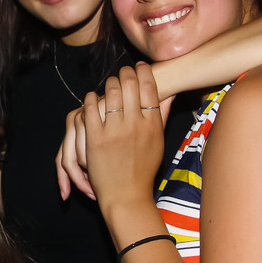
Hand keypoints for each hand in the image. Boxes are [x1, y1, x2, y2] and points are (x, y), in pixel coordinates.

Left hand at [56, 76, 173, 201]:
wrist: (126, 196)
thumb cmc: (144, 170)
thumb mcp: (159, 142)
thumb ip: (162, 116)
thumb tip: (170, 93)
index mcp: (152, 126)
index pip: (149, 88)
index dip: (144, 72)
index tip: (140, 67)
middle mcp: (135, 126)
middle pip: (129, 85)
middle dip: (125, 73)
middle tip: (123, 71)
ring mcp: (114, 132)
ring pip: (110, 93)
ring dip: (109, 83)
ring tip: (110, 83)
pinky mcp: (96, 138)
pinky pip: (91, 108)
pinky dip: (90, 98)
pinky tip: (92, 97)